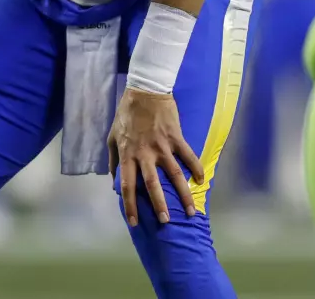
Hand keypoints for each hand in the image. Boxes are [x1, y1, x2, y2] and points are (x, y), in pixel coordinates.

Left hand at [107, 87, 204, 226]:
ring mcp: (162, 146)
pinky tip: (201, 181)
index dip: (130, 205)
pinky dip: (197, 168)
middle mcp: (145, 154)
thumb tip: (114, 182)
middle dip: (159, 206)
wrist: (145, 90)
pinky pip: (189, 156)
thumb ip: (114, 160)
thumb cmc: (127, 114)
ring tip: (190, 211)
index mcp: (128, 154)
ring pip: (174, 175)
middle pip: (152, 185)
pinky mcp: (176, 137)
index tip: (134, 222)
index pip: (127, 186)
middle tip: (166, 222)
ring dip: (183, 195)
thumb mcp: (112, 136)